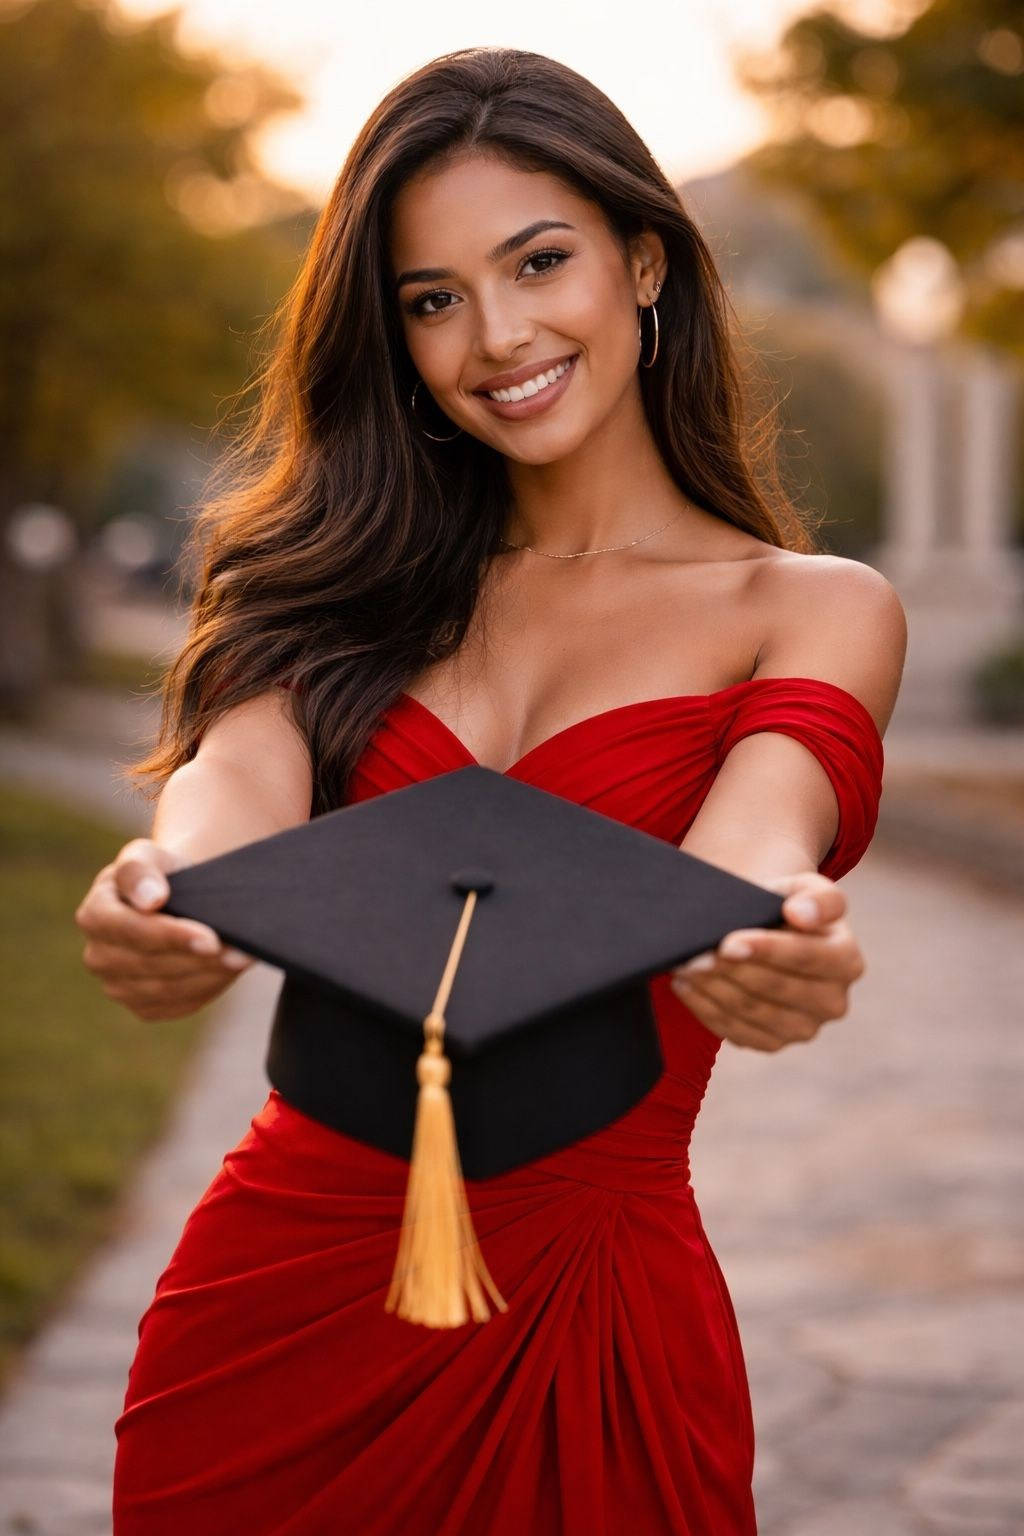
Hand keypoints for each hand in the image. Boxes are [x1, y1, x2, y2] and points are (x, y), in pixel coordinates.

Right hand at [74, 837, 253, 1021]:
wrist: (176, 898)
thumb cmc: (162, 873)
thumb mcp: (150, 855)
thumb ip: (140, 869)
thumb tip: (150, 899)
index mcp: (94, 914)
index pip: (131, 931)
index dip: (171, 936)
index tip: (210, 939)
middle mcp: (98, 956)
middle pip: (152, 964)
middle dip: (200, 959)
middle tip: (242, 952)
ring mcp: (117, 985)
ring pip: (167, 989)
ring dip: (209, 975)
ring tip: (243, 959)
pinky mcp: (143, 1006)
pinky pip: (177, 1004)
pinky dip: (207, 989)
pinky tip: (229, 971)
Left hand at [669, 871, 864, 1052]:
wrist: (769, 933)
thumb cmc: (786, 906)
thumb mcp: (804, 888)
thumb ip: (817, 896)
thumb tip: (802, 914)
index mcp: (847, 960)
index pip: (804, 956)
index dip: (765, 950)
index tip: (728, 942)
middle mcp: (833, 1002)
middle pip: (774, 987)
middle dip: (730, 970)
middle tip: (692, 955)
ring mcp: (804, 1028)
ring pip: (752, 1012)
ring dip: (712, 989)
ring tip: (684, 965)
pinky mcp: (773, 1043)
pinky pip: (735, 1031)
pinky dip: (706, 1008)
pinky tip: (686, 985)